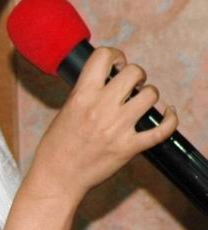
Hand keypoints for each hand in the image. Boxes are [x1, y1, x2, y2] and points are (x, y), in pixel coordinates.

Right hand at [24, 47, 177, 204]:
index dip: (115, 54)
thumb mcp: (67, 107)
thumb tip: (105, 78)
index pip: (103, 57)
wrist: (59, 175)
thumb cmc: (58, 143)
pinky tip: (168, 113)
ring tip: (142, 99)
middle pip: (134, 73)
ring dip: (149, 94)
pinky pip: (161, 131)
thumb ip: (86, 91)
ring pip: (151, 96)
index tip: (117, 62)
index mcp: (83, 94)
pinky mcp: (129, 147)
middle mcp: (102, 107)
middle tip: (132, 82)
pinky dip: (170, 120)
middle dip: (136, 74)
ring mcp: (118, 127)